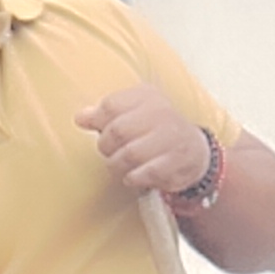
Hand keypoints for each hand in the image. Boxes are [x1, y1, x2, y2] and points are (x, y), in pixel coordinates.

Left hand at [77, 84, 214, 200]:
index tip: (99, 131)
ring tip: (120, 166)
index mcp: (146, 96)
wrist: (194, 150)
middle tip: (111, 152)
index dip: (97, 122)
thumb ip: (105, 116)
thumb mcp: (131, 115)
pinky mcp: (176, 160)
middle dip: (107, 147)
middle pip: (117, 130)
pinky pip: (145, 172)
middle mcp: (161, 112)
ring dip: (117, 165)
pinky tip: (133, 176)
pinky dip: (133, 177)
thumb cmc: (154, 131)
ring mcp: (171, 136)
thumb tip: (80, 118)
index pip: (110, 105)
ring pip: (129, 154)